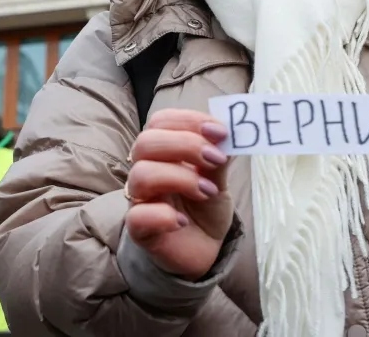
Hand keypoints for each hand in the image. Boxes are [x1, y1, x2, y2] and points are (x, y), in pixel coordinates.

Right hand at [125, 109, 232, 280]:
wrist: (204, 247)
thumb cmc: (205, 206)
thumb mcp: (218, 179)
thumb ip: (220, 157)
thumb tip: (231, 133)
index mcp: (163, 151)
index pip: (161, 122)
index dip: (189, 121)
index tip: (220, 132)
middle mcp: (146, 170)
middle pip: (146, 142)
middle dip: (186, 145)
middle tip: (216, 159)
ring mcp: (140, 200)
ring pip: (142, 174)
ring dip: (181, 178)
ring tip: (208, 192)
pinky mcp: (139, 230)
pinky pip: (137, 216)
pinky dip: (163, 216)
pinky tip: (182, 221)